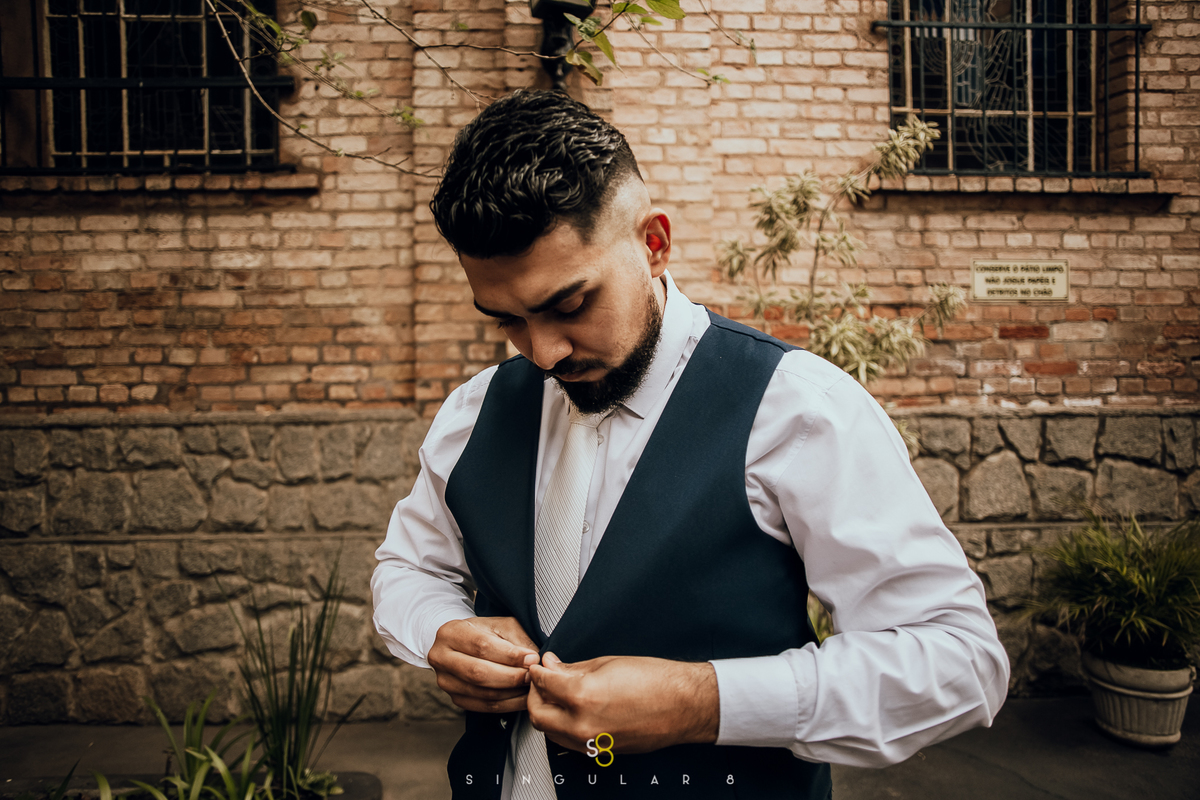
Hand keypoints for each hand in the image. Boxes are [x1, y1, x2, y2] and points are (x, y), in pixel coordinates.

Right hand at [428, 617, 539, 713]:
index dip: (509, 655)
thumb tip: (534, 660)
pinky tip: (522, 697)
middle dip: (511, 676)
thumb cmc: (485, 632)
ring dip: (513, 692)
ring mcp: (446, 682)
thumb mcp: (501, 625)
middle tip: (533, 675)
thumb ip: (517, 640)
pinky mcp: (455, 699)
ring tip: (532, 686)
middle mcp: (441, 658)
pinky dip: (508, 704)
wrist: (464, 644)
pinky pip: (485, 707)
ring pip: (483, 693)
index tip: (532, 658)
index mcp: (450, 633)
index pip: (481, 646)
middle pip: (478, 673)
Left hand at [527, 653, 718, 753]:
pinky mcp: (599, 751)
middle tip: (541, 679)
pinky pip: (567, 741)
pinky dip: (562, 726)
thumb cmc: (655, 681)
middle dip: (535, 693)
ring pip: (549, 731)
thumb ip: (573, 668)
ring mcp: (590, 742)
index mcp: (582, 696)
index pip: (542, 683)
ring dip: (546, 711)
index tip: (539, 664)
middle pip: (537, 713)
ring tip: (556, 693)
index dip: (537, 670)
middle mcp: (582, 724)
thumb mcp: (607, 663)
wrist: (683, 706)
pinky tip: (571, 710)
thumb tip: (553, 667)